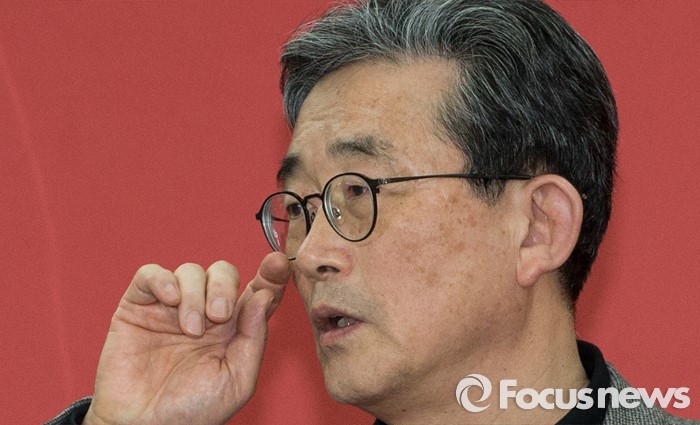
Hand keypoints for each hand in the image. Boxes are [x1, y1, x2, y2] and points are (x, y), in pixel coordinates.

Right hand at [83, 252, 290, 424]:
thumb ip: (254, 337)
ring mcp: (171, 308)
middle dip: (225, 287)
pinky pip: (150, 274)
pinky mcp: (138, 307)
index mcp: (233, 328)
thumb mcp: (237, 379)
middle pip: (223, 272)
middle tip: (219, 316)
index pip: (256, 290)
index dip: (270, 275)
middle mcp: (204, 312)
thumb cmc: (192, 411)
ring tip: (190, 329)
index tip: (278, 264)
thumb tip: (263, 296)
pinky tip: (170, 301)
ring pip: (191, 271)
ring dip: (194, 294)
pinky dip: (163, 280)